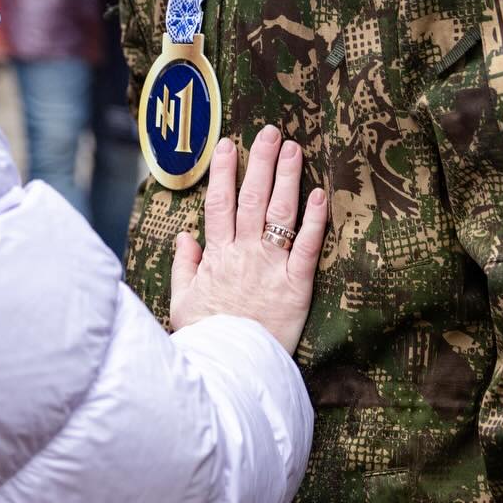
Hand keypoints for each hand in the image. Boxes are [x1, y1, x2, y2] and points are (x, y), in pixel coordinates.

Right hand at [168, 128, 326, 352]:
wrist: (229, 370)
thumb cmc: (206, 338)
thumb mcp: (182, 301)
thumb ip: (184, 266)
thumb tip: (184, 236)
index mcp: (216, 255)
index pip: (219, 202)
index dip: (222, 170)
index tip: (227, 144)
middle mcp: (244, 253)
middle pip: (252, 197)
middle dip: (260, 161)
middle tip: (270, 132)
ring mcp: (271, 266)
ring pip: (280, 213)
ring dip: (287, 178)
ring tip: (295, 148)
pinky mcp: (297, 285)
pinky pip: (307, 246)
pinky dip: (314, 219)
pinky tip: (320, 194)